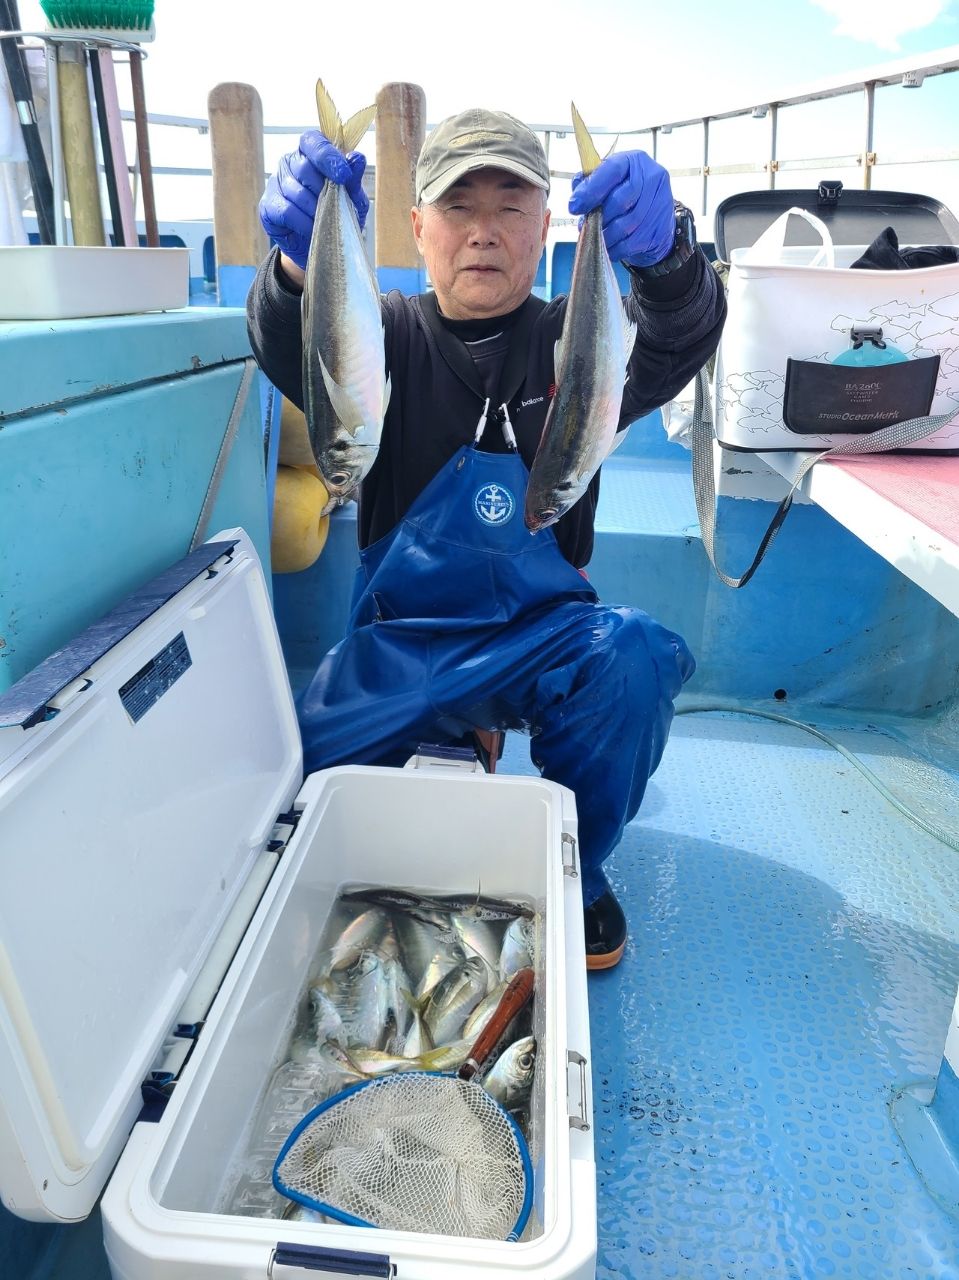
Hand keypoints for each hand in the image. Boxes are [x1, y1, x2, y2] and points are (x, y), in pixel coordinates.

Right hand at [259, 129, 368, 270]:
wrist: (322, 246)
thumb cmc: (337, 216)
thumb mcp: (353, 200)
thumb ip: (353, 179)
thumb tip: (357, 158)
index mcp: (310, 154)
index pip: (312, 141)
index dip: (327, 155)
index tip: (343, 174)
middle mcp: (290, 163)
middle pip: (304, 167)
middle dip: (323, 190)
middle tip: (333, 206)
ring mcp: (276, 183)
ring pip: (296, 191)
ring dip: (315, 210)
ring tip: (324, 221)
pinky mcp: (268, 206)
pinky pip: (287, 211)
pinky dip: (303, 223)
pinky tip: (311, 229)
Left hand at [567, 150, 674, 267]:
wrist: (654, 215)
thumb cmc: (625, 194)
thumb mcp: (608, 180)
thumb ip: (591, 182)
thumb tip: (577, 191)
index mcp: (635, 161)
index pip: (612, 170)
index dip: (591, 190)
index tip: (575, 206)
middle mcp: (651, 177)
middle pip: (621, 200)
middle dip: (599, 216)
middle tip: (585, 225)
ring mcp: (660, 203)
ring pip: (626, 225)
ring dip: (606, 235)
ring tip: (596, 237)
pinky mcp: (660, 228)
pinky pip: (632, 243)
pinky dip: (616, 248)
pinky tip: (609, 247)